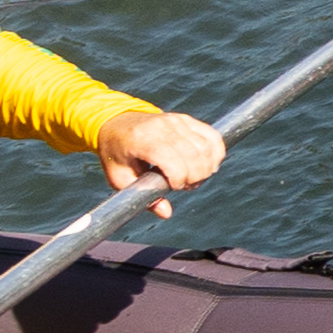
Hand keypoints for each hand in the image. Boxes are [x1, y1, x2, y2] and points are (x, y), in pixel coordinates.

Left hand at [97, 105, 227, 202]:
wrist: (116, 122)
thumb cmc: (117, 153)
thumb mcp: (118, 178)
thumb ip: (141, 196)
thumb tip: (166, 212)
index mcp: (140, 140)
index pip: (171, 159)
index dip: (179, 178)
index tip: (174, 187)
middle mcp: (161, 127)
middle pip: (193, 155)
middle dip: (195, 177)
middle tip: (186, 186)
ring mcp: (176, 121)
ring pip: (206, 148)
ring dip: (206, 168)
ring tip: (194, 177)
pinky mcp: (187, 120)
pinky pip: (213, 137)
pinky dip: (216, 154)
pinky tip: (207, 165)